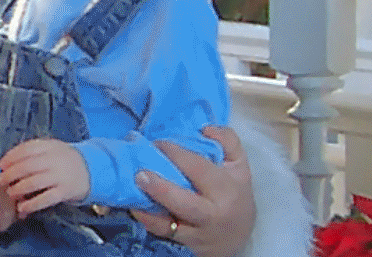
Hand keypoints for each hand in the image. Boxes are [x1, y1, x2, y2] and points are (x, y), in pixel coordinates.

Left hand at [0, 138, 88, 214]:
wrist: (92, 170)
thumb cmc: (65, 160)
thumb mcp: (52, 149)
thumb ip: (33, 152)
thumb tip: (7, 163)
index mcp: (50, 146)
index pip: (26, 149)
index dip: (11, 157)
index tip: (1, 165)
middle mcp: (54, 159)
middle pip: (27, 166)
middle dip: (10, 174)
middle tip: (1, 181)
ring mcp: (60, 176)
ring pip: (34, 182)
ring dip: (18, 189)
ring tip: (10, 194)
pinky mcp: (65, 191)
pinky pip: (45, 198)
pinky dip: (31, 204)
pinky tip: (22, 208)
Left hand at [130, 125, 256, 256]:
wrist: (239, 236)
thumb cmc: (235, 193)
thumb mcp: (239, 165)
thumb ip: (227, 140)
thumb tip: (205, 127)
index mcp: (226, 188)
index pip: (199, 169)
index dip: (176, 155)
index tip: (158, 143)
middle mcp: (213, 213)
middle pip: (185, 202)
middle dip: (160, 188)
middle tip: (139, 173)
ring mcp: (198, 232)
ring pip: (171, 224)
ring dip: (149, 209)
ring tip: (133, 192)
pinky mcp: (186, 244)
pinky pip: (164, 235)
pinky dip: (148, 222)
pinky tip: (135, 208)